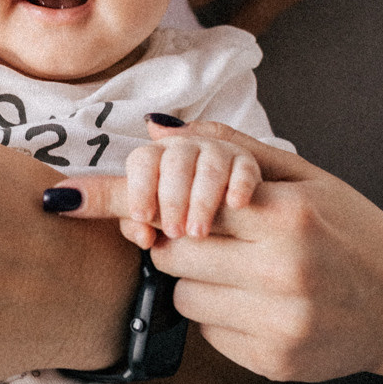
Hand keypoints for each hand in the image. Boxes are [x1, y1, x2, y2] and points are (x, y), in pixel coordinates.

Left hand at [54, 120, 382, 383]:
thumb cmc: (350, 230)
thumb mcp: (304, 177)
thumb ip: (229, 150)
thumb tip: (155, 129)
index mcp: (286, 216)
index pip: (183, 200)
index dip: (125, 198)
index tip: (60, 197)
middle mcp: (281, 271)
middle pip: (171, 252)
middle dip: (177, 242)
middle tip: (212, 237)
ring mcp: (277, 323)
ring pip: (182, 297)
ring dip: (195, 282)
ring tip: (245, 274)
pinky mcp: (272, 362)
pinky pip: (207, 333)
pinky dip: (219, 318)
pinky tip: (260, 307)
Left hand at [119, 123, 261, 248]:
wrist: (222, 201)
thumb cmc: (178, 210)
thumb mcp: (154, 214)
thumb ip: (138, 224)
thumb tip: (142, 236)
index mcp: (157, 155)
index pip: (143, 160)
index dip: (140, 188)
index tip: (143, 217)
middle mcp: (185, 147)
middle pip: (175, 165)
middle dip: (173, 201)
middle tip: (174, 232)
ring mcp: (217, 151)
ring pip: (208, 170)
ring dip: (202, 202)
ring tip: (198, 233)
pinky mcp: (245, 163)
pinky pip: (243, 169)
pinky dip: (240, 186)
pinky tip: (235, 205)